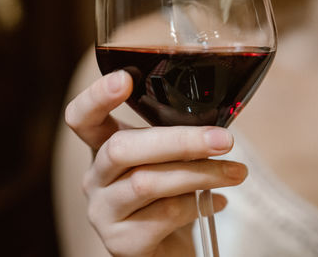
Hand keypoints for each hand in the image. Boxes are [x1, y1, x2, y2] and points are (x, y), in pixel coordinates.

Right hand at [65, 70, 247, 256]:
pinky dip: (198, 205)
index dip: (96, 98)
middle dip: (178, 141)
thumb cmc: (168, 196)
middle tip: (223, 140)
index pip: (82, 119)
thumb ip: (176, 142)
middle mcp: (95, 179)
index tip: (125, 78)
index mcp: (103, 149)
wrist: (165, 249)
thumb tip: (218, 127)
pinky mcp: (121, 242)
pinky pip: (163, 216)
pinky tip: (219, 202)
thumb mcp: (167, 162)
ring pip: (147, 182)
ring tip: (235, 172)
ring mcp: (104, 212)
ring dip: (200, 174)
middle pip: (121, 148)